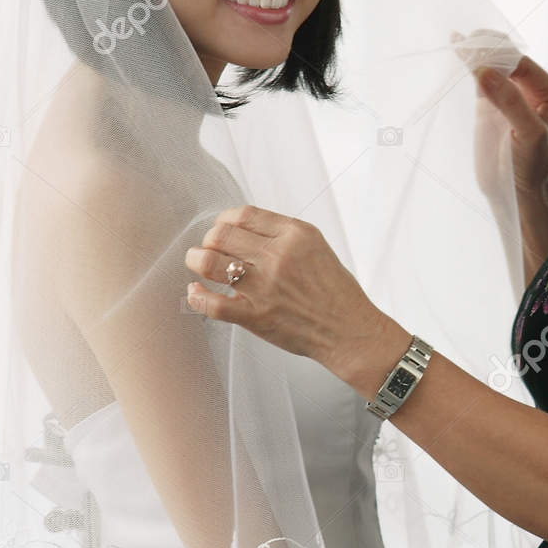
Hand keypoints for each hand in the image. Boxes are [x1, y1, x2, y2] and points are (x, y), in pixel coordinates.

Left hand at [183, 203, 396, 384]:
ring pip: (210, 262)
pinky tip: (195, 292)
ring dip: (195, 260)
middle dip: (208, 239)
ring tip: (196, 263)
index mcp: (296, 235)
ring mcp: (266, 288)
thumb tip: (245, 231)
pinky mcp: (257, 317)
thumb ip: (284, 237)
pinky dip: (196, 296)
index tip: (222, 228)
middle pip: (222, 234)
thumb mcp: (317, 249)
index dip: (225, 219)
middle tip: (208, 248)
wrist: (352, 332)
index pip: (244, 214)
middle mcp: (279, 257)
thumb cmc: (337, 294)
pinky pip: (212, 303)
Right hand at [453, 36, 547, 199]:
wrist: (517, 196)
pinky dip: (471, 66)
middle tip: (462, 40)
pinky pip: (483, 79)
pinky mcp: (494, 103)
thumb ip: (509, 102)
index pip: (522, 63)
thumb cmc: (532, 168)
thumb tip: (483, 69)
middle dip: (486, 49)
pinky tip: (458, 50)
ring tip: (457, 41)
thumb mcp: (528, 135)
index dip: (498, 54)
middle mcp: (536, 88)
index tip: (473, 48)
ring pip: (494, 65)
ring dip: (477, 54)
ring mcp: (513, 94)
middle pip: (508, 59)